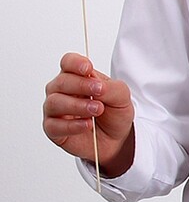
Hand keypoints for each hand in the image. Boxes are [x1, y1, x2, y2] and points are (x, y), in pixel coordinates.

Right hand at [43, 52, 135, 176]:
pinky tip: (87, 124)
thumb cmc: (115, 113)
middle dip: (81, 85)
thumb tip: (97, 85)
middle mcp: (62, 91)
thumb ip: (111, 88)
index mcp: (77, 77)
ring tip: (97, 110)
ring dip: (77, 105)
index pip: (68, 62)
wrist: (117, 138)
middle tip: (99, 92)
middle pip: (61, 81)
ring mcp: (55, 110)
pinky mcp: (53, 129)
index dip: (75, 63)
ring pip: (54, 102)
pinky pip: (53, 125)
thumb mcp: (122, 97)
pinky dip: (72, 125)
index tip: (88, 69)